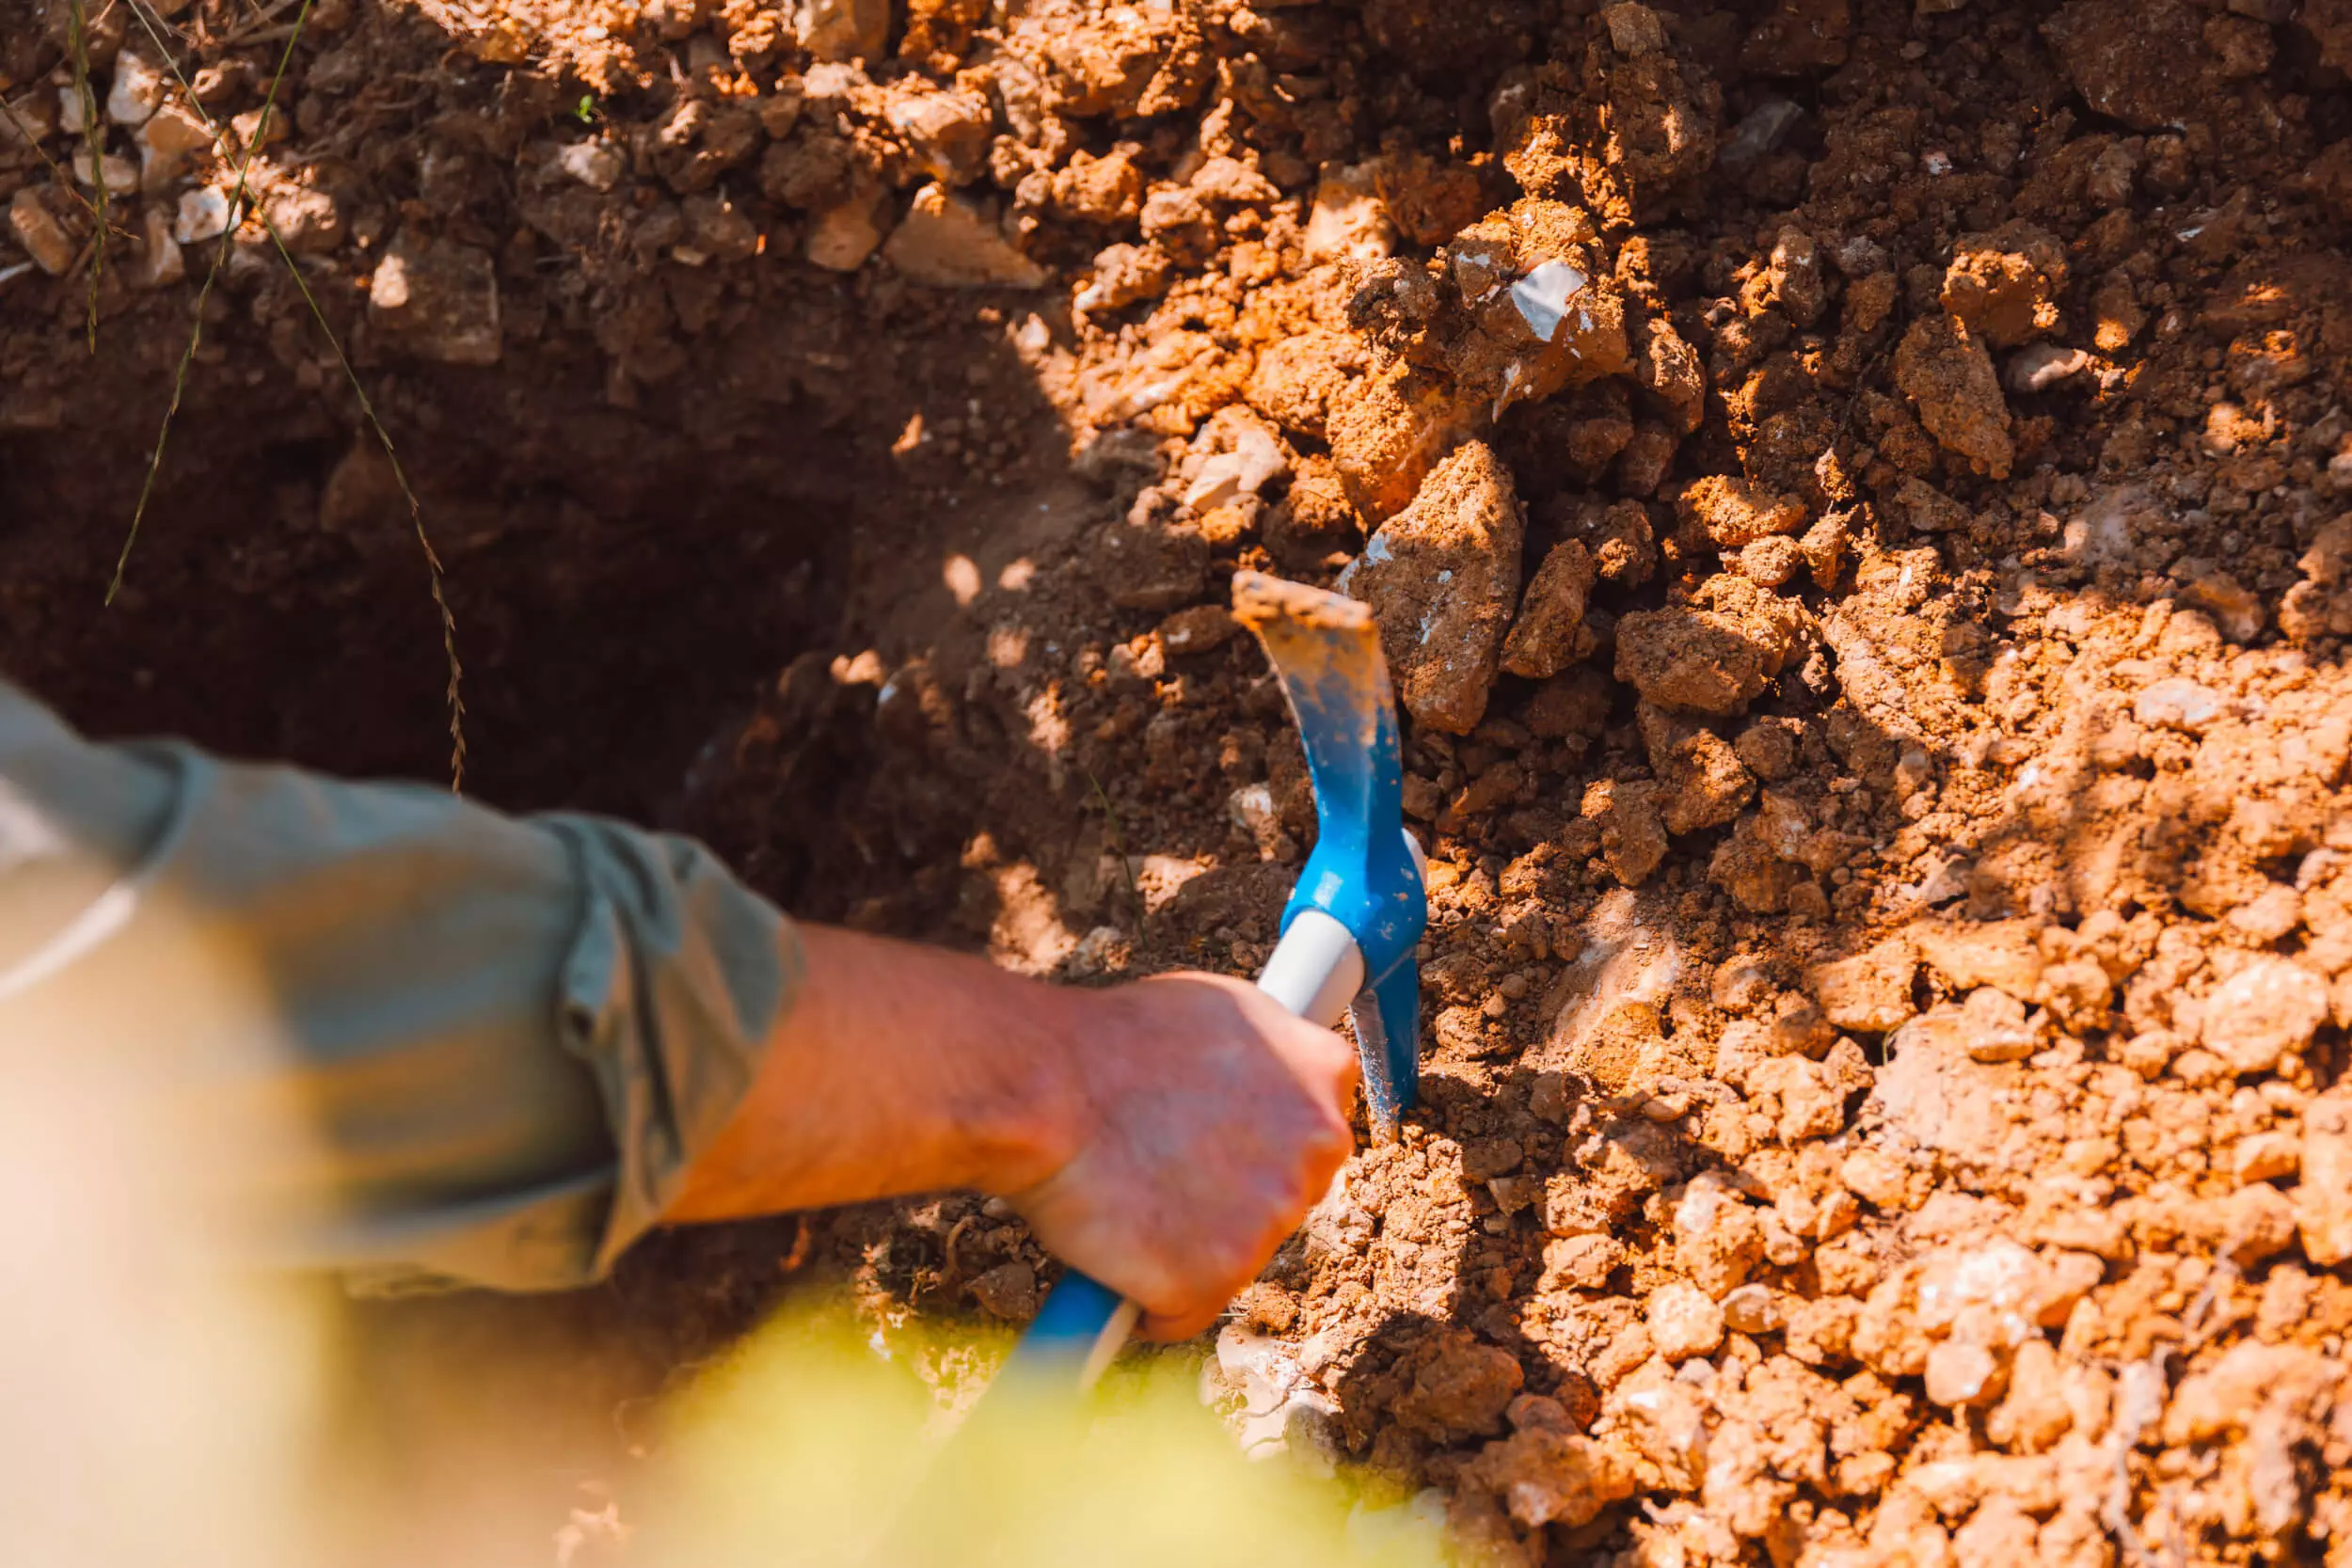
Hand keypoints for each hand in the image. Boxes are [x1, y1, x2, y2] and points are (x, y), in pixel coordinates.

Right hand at [1006, 973, 1358, 1341]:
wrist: (1047, 1089)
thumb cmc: (1114, 1041)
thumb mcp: (1219, 1009)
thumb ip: (1267, 1053)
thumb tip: (1267, 1083)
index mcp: (1324, 1072)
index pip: (1316, 1131)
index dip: (1257, 1139)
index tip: (1215, 1137)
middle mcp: (1317, 1148)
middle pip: (1286, 1197)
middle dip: (1231, 1193)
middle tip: (1162, 1164)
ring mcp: (1273, 1218)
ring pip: (1238, 1255)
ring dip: (1190, 1243)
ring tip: (1131, 1194)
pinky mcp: (1219, 1278)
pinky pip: (1187, 1309)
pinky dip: (1152, 1296)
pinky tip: (1116, 1249)